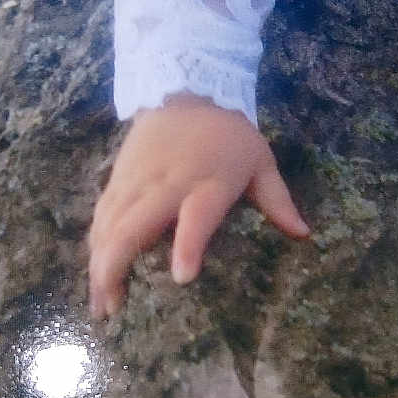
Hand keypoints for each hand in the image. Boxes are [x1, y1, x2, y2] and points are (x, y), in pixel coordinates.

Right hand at [87, 94, 309, 316]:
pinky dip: (95, 242)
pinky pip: (102, 213)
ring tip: (97, 302)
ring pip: (109, 223)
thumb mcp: (260, 162)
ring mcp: (137, 180)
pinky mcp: (119, 176)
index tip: (182, 278)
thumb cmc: (229, 134)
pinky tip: (93, 268)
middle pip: (133, 226)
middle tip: (111, 309)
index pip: (196, 217)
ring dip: (99, 262)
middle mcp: (167, 184)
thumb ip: (277, 201)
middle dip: (116, 268)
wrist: (188, 88)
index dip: (188, 246)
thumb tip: (303, 234)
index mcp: (208, 184)